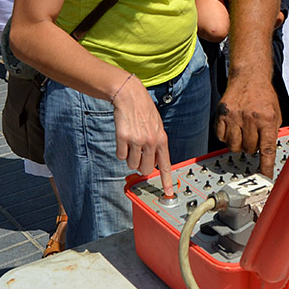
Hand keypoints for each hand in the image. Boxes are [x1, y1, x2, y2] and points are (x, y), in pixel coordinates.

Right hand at [112, 73, 172, 194]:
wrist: (130, 96)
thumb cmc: (144, 111)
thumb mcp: (157, 127)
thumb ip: (158, 145)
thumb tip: (156, 164)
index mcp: (161, 139)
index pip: (165, 165)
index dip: (167, 180)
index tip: (168, 192)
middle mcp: (150, 141)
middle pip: (145, 169)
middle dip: (141, 166)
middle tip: (138, 155)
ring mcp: (136, 141)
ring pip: (131, 164)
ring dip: (130, 158)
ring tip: (131, 143)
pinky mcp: (123, 138)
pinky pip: (121, 156)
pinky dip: (121, 151)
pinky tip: (124, 139)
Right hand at [215, 74, 281, 176]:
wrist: (249, 76)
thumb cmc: (264, 95)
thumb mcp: (275, 112)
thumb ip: (272, 132)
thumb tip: (267, 153)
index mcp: (267, 118)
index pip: (267, 149)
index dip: (266, 167)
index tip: (265, 179)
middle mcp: (250, 118)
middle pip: (249, 149)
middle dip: (252, 147)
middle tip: (254, 135)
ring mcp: (234, 116)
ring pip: (234, 147)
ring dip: (239, 144)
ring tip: (243, 132)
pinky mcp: (221, 114)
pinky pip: (221, 137)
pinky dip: (227, 137)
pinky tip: (233, 127)